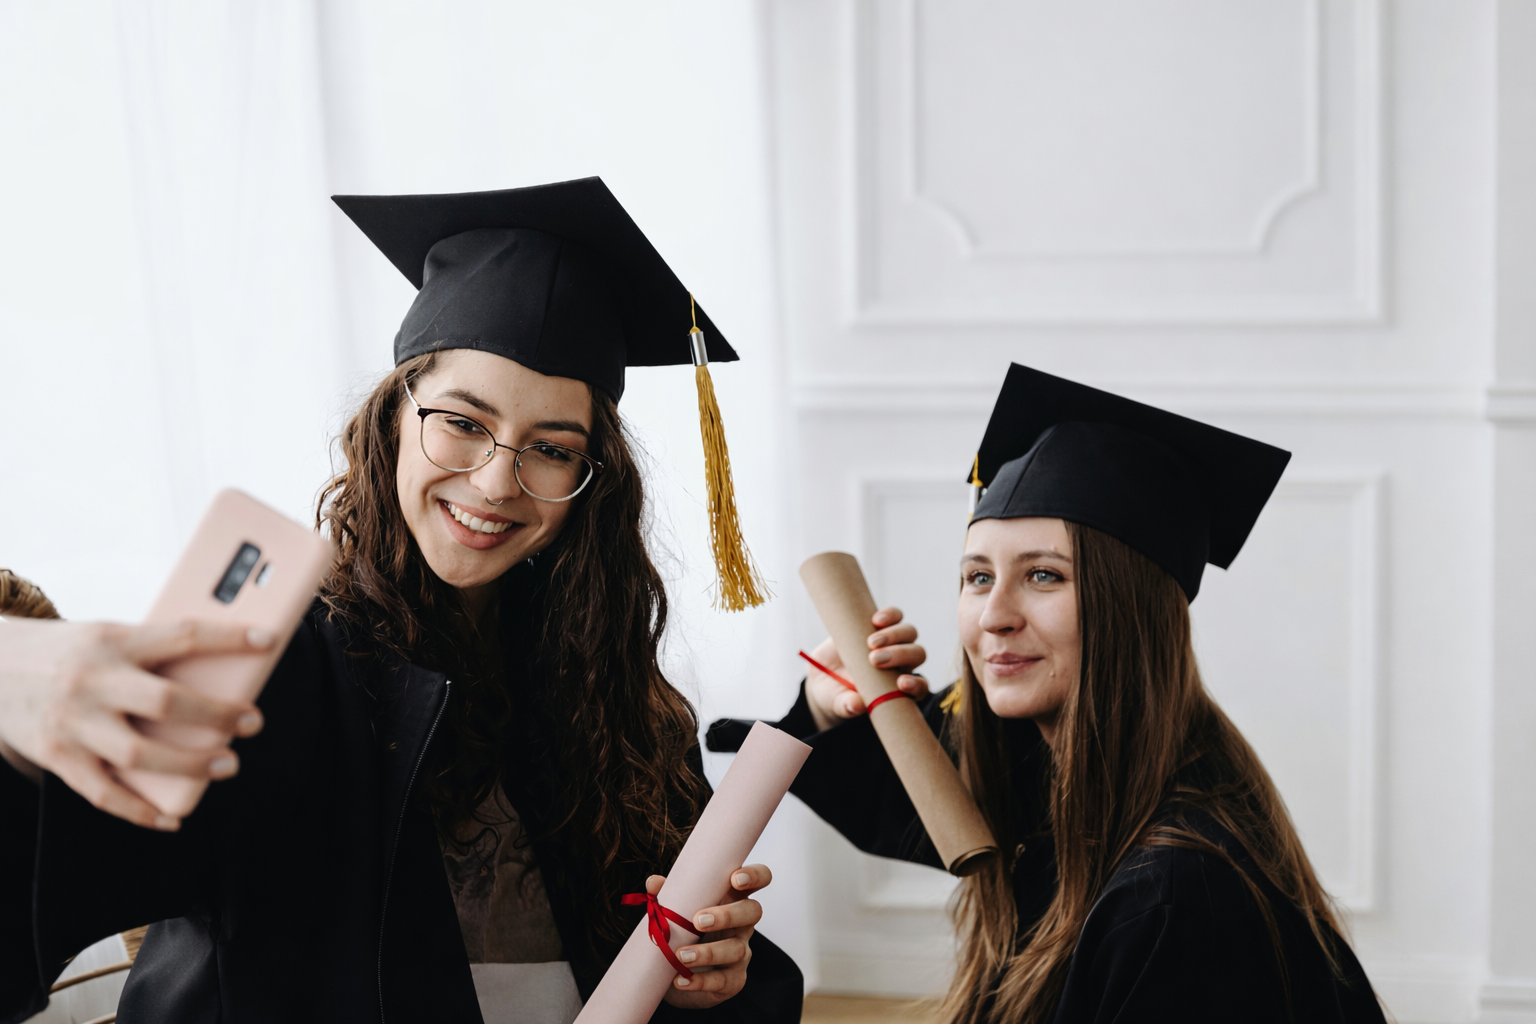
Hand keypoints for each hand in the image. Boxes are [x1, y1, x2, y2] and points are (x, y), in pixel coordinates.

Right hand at [0, 618, 271, 830]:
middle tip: (253, 722)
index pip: (181, 635)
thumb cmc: (68, 650)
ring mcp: (73, 723)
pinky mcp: (56, 757)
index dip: (228, 638)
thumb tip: (223, 672)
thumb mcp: (108, 635)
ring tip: (228, 764)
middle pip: (165, 703)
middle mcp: (92, 681)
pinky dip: (140, 811)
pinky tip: (171, 818)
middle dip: (216, 716)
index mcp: (113, 640)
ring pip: (139, 754)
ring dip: (190, 765)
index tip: (267, 641)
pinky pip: (103, 793)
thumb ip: (154, 653)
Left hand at [657, 863, 771, 1008]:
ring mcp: (741, 952)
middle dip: (728, 914)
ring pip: (736, 949)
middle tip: (699, 921)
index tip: (734, 879)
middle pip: (753, 912)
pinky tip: (681, 980)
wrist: (677, 976)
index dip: (754, 876)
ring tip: (681, 955)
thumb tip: (653, 882)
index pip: (759, 879)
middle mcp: (742, 924)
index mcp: (733, 899)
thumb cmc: (685, 933)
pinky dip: (700, 981)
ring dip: (708, 952)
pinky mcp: (733, 981)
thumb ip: (670, 894)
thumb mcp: (678, 911)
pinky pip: (722, 981)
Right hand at [804, 606, 928, 731]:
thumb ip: (848, 706)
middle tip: (875, 660)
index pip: (920, 687)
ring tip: (871, 642)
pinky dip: (890, 615)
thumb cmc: (836, 695)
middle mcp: (901, 664)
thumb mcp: (839, 703)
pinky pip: (895, 616)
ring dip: (895, 635)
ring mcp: (892, 642)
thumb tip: (856, 705)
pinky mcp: (878, 626)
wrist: (823, 675)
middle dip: (901, 655)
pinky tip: (876, 620)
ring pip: (909, 633)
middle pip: (917, 654)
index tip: (901, 684)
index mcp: (898, 688)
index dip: (916, 685)